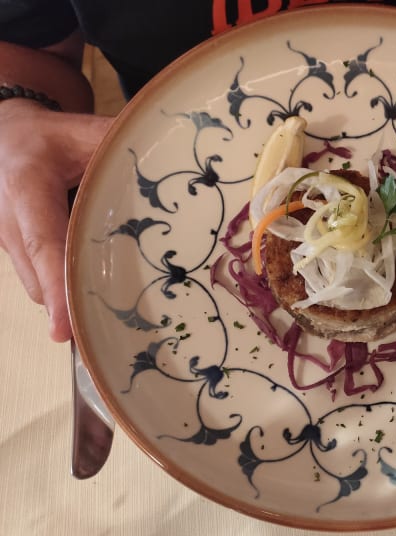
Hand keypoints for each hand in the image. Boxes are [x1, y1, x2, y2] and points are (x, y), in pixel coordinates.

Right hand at [0, 100, 112, 341]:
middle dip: (72, 308)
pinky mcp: (16, 254)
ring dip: (70, 300)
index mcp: (27, 189)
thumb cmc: (49, 139)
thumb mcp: (81, 131)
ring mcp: (9, 243)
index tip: (64, 329)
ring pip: (39, 288)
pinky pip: (40, 282)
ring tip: (113, 313)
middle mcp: (10, 222)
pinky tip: (100, 292)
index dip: (57, 287)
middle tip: (111, 334)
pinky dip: (66, 290)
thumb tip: (168, 158)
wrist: (6, 139)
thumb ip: (117, 146)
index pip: (43, 244)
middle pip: (40, 280)